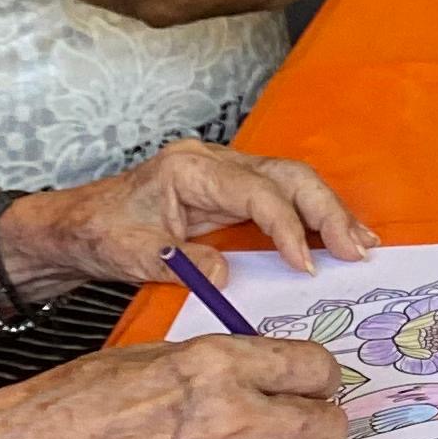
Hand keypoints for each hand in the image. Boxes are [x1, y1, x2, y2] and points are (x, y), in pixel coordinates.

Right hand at [0, 333, 351, 438]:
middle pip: (328, 424)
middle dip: (322, 418)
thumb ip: (226, 363)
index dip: (320, 374)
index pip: (316, 367)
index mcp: (220, 365)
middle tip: (303, 416)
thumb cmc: (86, 396)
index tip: (312, 379)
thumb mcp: (164, 353)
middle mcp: (234, 418)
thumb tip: (272, 371)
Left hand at [3, 139, 377, 296]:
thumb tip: (228, 276)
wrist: (75, 225)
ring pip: (292, 182)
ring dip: (329, 212)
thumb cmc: (98, 233)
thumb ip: (180, 263)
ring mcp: (225, 174)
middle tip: (358, 249)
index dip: (287, 227)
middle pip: (288, 175)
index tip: (306, 265)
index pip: (256, 191)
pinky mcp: (230, 192)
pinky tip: (336, 238)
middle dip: (327, 211)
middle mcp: (214, 162)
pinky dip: (312, 217)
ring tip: (362, 243)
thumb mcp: (130, 254)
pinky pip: (282, 197)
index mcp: (190, 169)